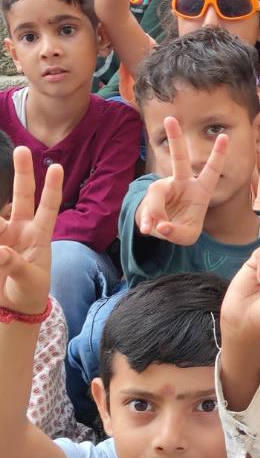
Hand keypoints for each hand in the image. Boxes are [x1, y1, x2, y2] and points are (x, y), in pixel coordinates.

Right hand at [0, 148, 62, 314]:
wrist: (13, 308)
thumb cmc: (30, 292)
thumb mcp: (29, 281)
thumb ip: (16, 266)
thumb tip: (0, 251)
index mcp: (40, 237)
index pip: (48, 208)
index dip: (52, 189)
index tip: (56, 167)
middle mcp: (20, 230)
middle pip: (22, 196)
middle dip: (22, 173)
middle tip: (22, 150)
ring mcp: (3, 236)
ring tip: (6, 245)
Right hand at [137, 118, 228, 244]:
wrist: (163, 229)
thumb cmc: (182, 227)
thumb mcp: (186, 236)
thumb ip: (176, 232)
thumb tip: (160, 225)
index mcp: (200, 190)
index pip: (211, 170)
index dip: (218, 155)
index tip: (225, 136)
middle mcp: (182, 184)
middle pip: (179, 159)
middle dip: (175, 139)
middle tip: (170, 119)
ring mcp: (165, 187)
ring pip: (157, 195)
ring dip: (154, 213)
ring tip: (154, 229)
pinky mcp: (151, 196)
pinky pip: (147, 207)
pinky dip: (147, 221)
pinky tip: (149, 229)